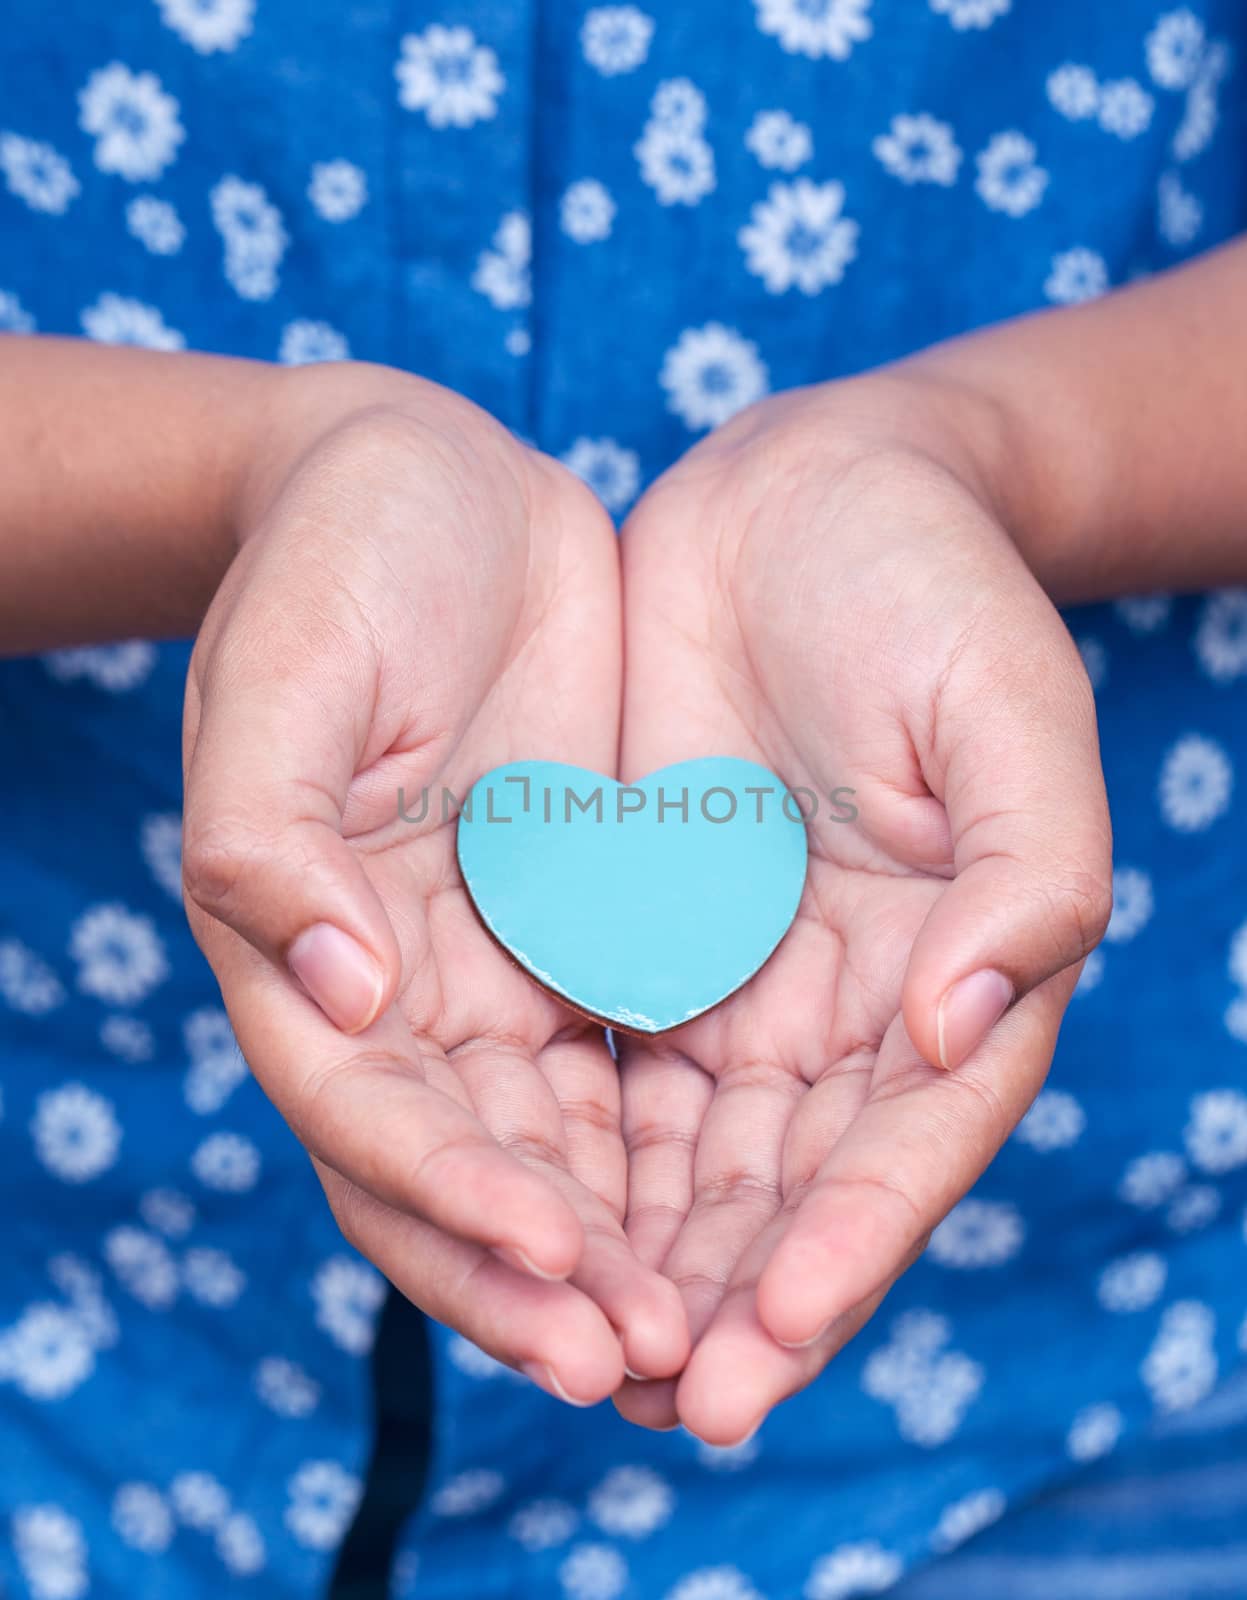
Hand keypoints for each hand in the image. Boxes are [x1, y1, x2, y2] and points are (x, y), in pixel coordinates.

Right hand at [182, 363, 686, 1404]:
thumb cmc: (339, 559)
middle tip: (651, 1359)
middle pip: (466, 1176)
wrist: (434, 484)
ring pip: (554, 1151)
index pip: (372, 1117)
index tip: (560, 1255)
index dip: (456, 1200)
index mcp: (297, 951)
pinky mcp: (579, 929)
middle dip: (551, 1276)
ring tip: (708, 1331)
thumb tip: (337, 998)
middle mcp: (394, 989)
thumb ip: (272, 838)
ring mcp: (490, 967)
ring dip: (622, 1250)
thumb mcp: (286, 672)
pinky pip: (626, 1068)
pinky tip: (749, 1210)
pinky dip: (671, 1153)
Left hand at [613, 371, 1111, 1440]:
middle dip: (724, 1299)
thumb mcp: (1007, 711)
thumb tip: (964, 1033)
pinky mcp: (643, 927)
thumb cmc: (932, 587)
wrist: (804, 493)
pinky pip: (600, 1062)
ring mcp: (741, 974)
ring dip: (636, 1259)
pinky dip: (567, 1150)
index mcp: (957, 974)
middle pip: (786, 1190)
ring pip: (685, 1157)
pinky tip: (512, 1216)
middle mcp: (849, 1005)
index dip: (839, 1255)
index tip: (757, 1344)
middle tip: (646, 1401)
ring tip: (569, 1351)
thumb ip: (1024, 876)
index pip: (900, 1151)